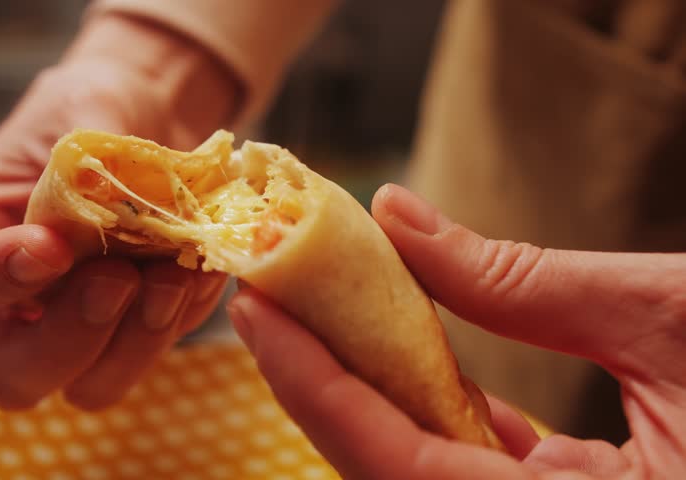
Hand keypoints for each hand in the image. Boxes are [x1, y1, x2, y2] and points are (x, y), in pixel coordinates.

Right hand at [0, 14, 237, 409]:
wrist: (153, 121)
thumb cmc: (95, 107)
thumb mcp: (81, 105)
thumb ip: (83, 150)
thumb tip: (98, 191)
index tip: (50, 245)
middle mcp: (16, 301)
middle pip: (16, 374)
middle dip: (72, 338)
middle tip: (116, 277)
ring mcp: (78, 324)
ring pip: (94, 384)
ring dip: (140, 339)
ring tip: (175, 273)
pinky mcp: (138, 328)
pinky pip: (158, 350)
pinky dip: (185, 316)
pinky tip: (202, 267)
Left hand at [227, 184, 685, 478]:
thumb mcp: (671, 316)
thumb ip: (522, 278)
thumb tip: (398, 215)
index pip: (402, 468)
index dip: (318, 390)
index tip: (257, 312)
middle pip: (395, 473)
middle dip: (323, 386)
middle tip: (270, 300)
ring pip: (424, 470)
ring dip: (365, 391)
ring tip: (316, 310)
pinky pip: (470, 467)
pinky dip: (424, 405)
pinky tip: (395, 344)